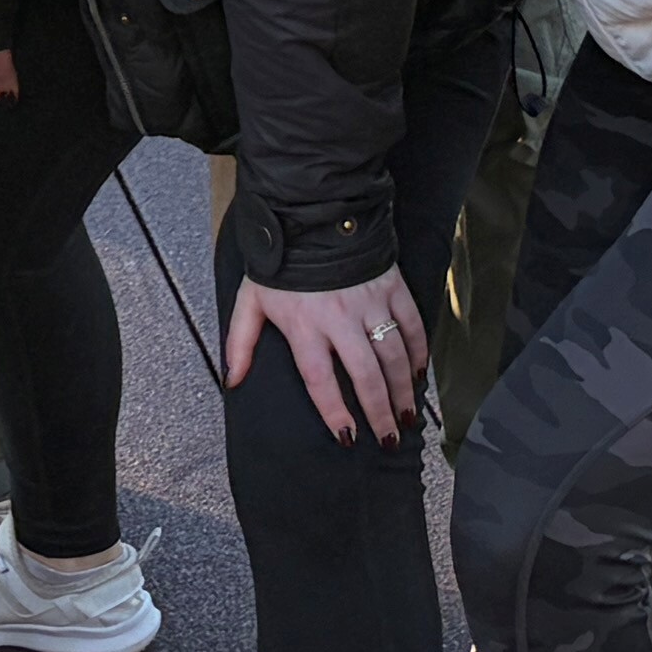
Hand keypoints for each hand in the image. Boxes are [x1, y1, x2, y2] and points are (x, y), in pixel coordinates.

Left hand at [224, 270, 429, 446]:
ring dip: (402, 390)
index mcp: (304, 325)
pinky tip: (419, 374)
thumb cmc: (280, 262)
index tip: (348, 437)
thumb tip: (232, 381)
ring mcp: (370, 302)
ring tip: (406, 417)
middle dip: (379, 412)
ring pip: (393, 355)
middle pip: (366, 376)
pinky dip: (419, 351)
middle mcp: (340, 318)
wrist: (311, 212)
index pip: (321, 380)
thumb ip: (241, 343)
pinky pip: (412, 324)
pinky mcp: (392, 285)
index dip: (335, 412)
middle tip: (389, 439)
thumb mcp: (251, 300)